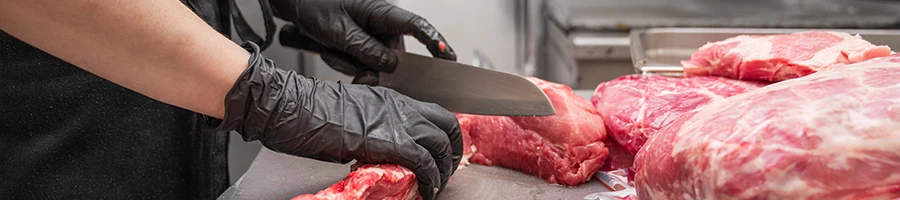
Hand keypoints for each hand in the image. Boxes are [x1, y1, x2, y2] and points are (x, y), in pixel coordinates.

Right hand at [216, 42, 462, 199]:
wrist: (292, 107)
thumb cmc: (309, 110)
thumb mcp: (351, 112)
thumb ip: (372, 123)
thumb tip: (378, 142)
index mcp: (392, 98)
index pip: (434, 112)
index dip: (444, 134)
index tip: (443, 152)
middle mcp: (401, 107)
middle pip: (447, 125)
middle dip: (453, 151)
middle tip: (447, 170)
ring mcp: (397, 122)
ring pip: (441, 144)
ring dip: (444, 169)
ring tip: (437, 185)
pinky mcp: (390, 142)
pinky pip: (424, 162)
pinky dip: (430, 178)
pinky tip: (427, 190)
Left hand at [270, 0, 456, 84]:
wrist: (296, 5)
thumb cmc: (316, 5)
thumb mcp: (340, 30)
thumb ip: (365, 49)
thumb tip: (391, 65)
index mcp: (383, 13)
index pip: (417, 25)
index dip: (434, 41)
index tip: (447, 56)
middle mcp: (382, 26)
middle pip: (396, 56)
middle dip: (377, 69)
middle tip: (358, 74)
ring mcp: (372, 38)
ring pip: (377, 65)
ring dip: (355, 66)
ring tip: (334, 50)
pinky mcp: (361, 47)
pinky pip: (363, 66)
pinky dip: (348, 65)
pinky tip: (333, 52)